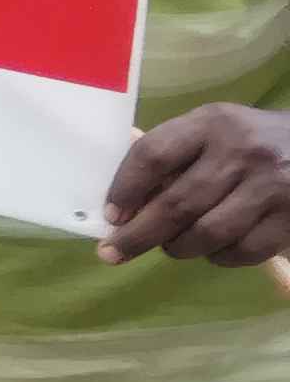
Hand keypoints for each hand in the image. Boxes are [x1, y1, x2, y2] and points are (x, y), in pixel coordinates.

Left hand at [98, 103, 289, 268]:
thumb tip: (125, 200)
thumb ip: (175, 154)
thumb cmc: (254, 140)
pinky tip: (215, 250)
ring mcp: (270, 187)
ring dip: (179, 248)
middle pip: (176, 203)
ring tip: (172, 247)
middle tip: (113, 253)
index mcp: (213, 123)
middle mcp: (241, 152)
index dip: (124, 189)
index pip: (153, 155)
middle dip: (138, 235)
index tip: (110, 216)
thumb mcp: (216, 130)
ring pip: (207, 233)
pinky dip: (220, 257)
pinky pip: (243, 250)